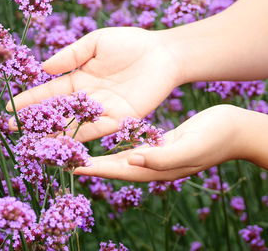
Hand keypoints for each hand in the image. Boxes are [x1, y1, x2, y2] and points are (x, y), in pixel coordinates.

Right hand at [7, 27, 182, 140]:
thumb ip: (71, 55)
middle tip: (13, 130)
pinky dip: (80, 137)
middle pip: (57, 112)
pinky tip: (63, 143)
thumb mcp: (95, 42)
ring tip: (33, 142)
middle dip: (35, 121)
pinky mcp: (120, 118)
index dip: (30, 100)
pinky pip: (96, 129)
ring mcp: (102, 109)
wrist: (163, 53)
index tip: (10, 108)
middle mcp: (87, 97)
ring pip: (74, 124)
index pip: (49, 92)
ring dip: (54, 133)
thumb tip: (44, 68)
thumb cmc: (130, 43)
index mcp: (79, 78)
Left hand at [74, 105, 251, 181]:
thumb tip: (130, 161)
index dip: (94, 169)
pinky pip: (132, 146)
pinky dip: (115, 145)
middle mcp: (153, 165)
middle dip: (90, 164)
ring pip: (120, 158)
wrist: (235, 129)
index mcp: (158, 169)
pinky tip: (105, 139)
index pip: (118, 172)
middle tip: (66, 158)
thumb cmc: (217, 137)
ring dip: (99, 156)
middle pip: (114, 167)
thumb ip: (162, 158)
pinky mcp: (159, 144)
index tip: (71, 166)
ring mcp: (156, 155)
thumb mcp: (190, 147)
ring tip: (78, 150)